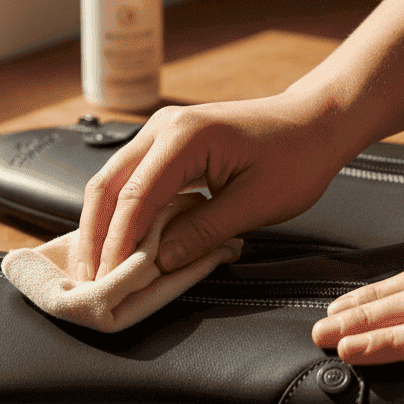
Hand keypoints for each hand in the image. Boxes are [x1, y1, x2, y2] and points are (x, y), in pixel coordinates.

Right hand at [76, 92, 342, 280]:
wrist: (314, 122)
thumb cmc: (296, 156)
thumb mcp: (256, 203)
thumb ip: (204, 232)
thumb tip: (160, 262)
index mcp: (185, 137)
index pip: (134, 196)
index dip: (118, 243)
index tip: (109, 280)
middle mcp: (163, 128)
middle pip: (108, 185)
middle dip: (95, 235)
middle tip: (89, 280)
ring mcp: (161, 132)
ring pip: (113, 182)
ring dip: (102, 225)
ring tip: (97, 267)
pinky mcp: (167, 144)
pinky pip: (132, 180)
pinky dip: (120, 213)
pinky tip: (118, 242)